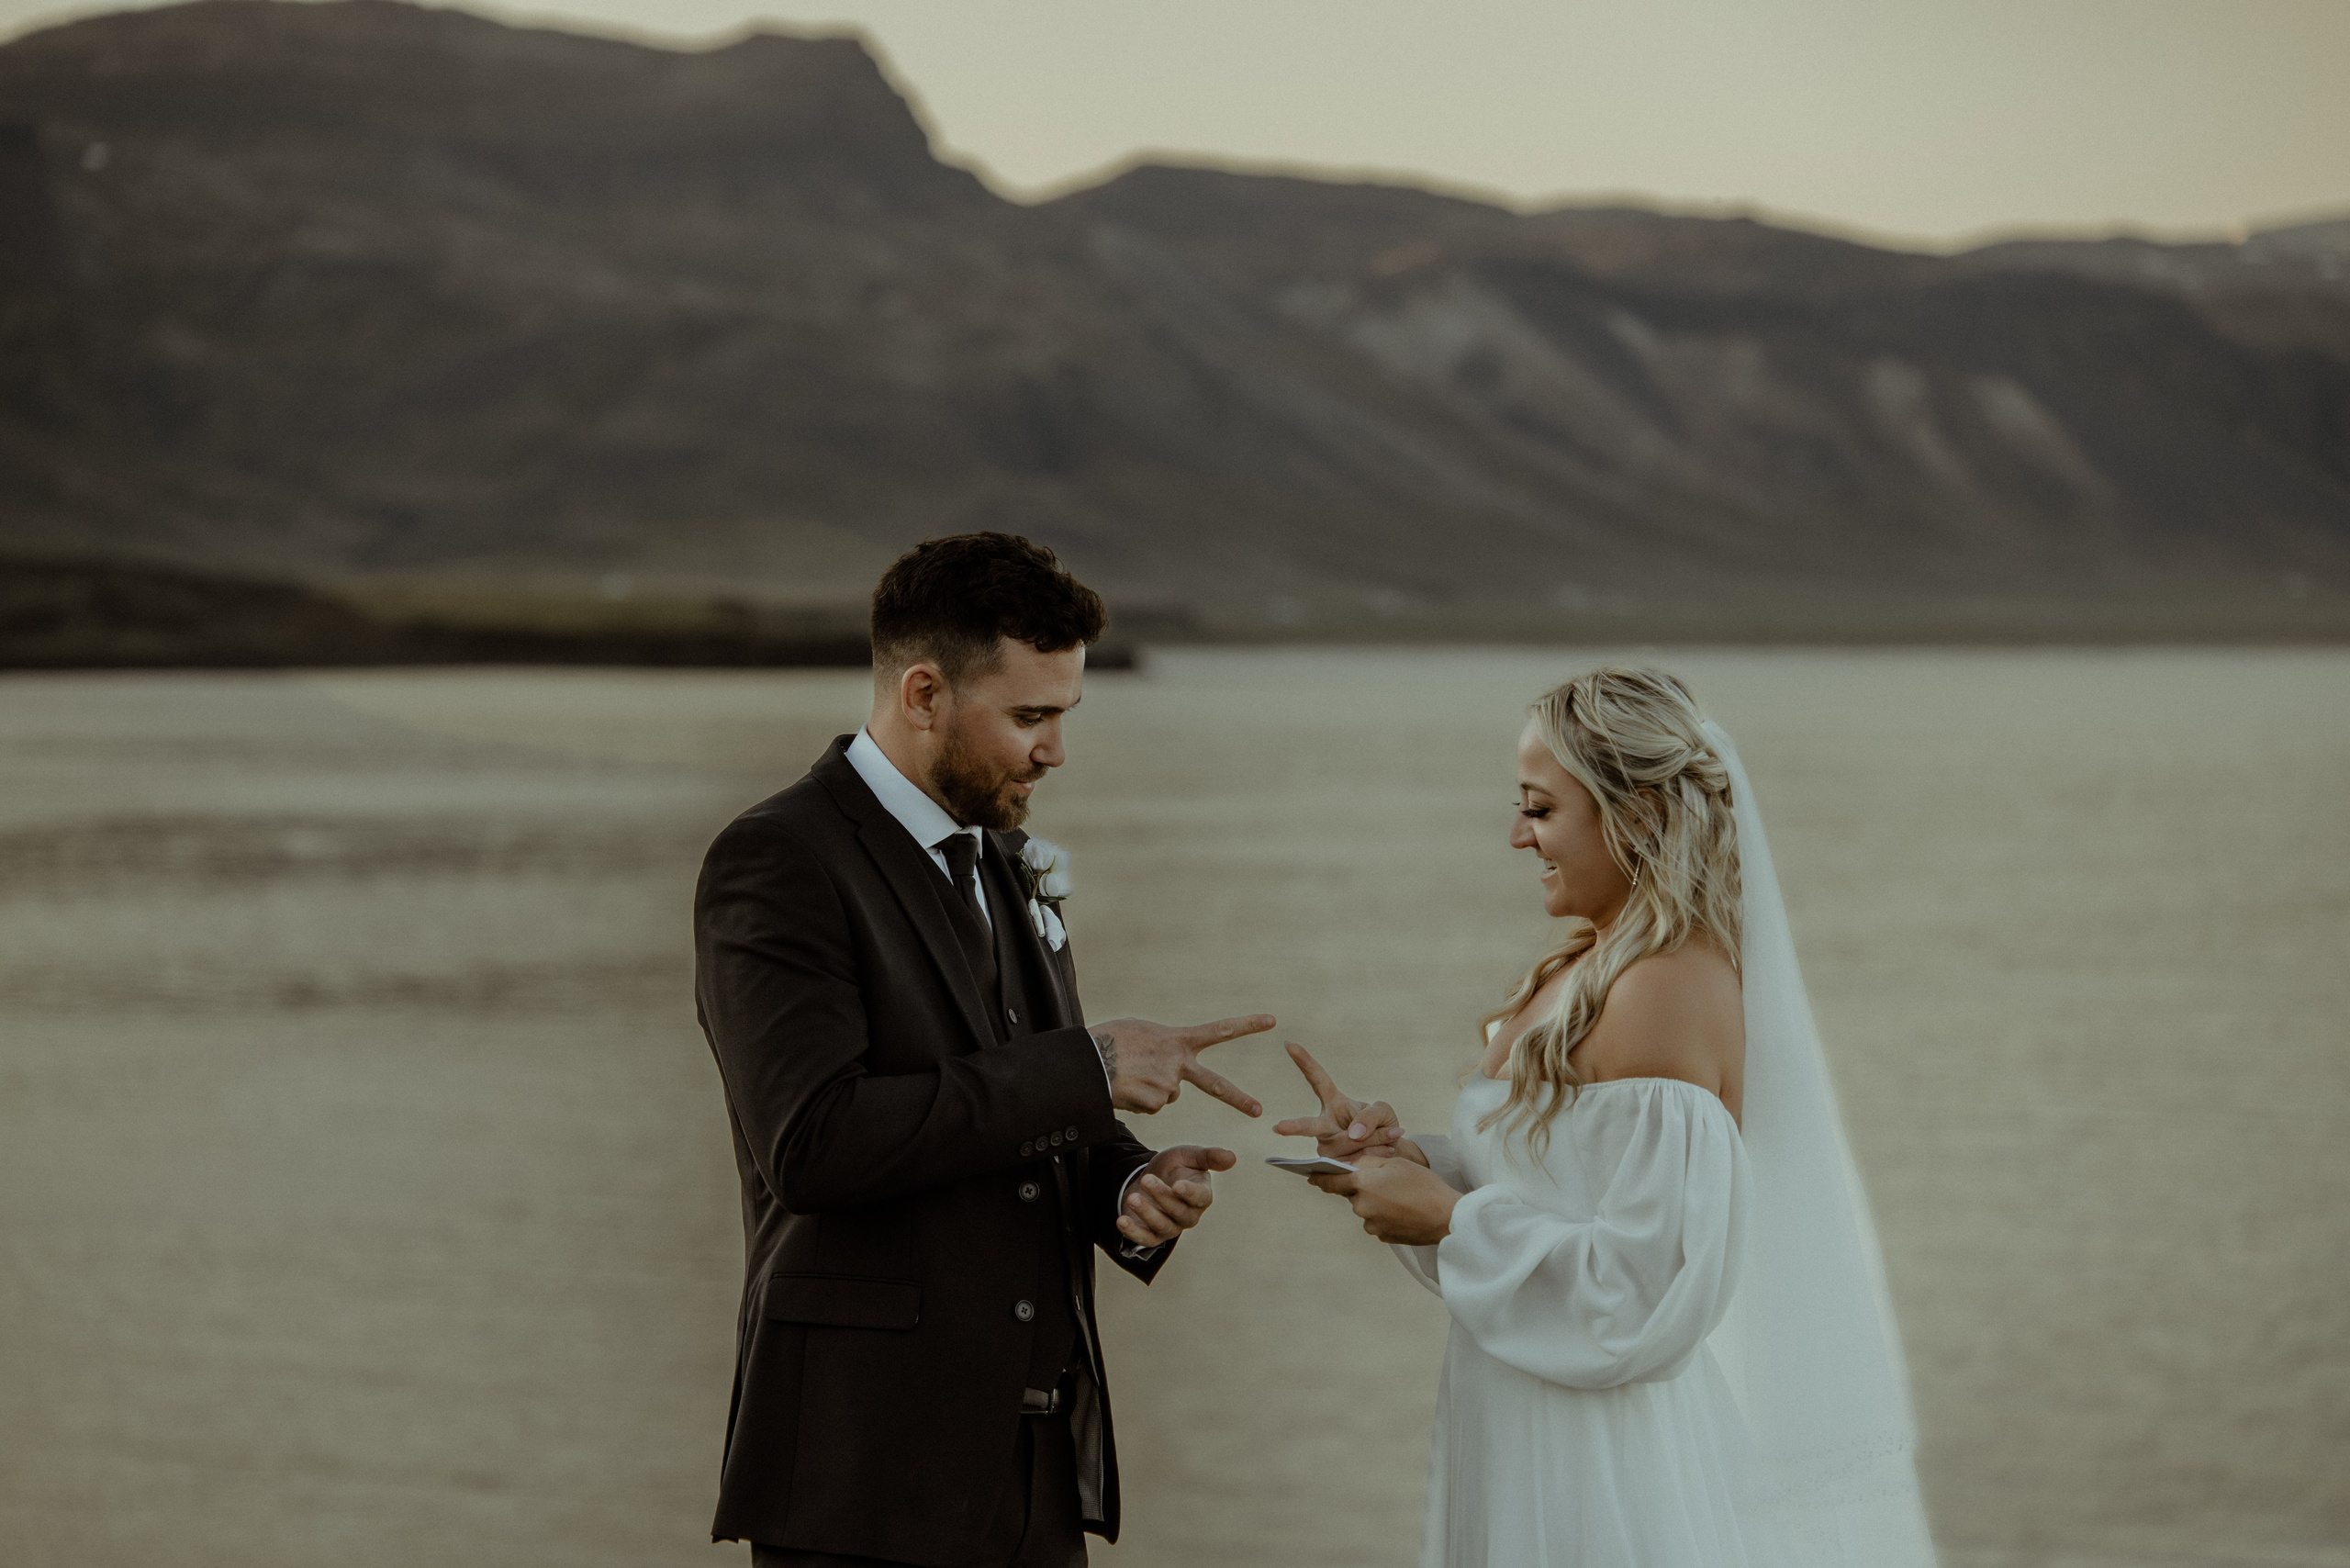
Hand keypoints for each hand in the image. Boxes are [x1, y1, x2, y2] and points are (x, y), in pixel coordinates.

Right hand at [1090, 1014, 1273, 1115]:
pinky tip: (1125, 1088)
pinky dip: (1140, 1099)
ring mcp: (1169, 1086)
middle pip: (1215, 1085)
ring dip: (1151, 1088)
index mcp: (1178, 1040)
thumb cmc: (1110, 1039)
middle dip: (1238, 1099)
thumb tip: (1167, 1071)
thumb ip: (1162, 1045)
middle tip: (1258, 1111)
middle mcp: (1178, 1064)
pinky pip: (1152, 1105)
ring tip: (1129, 1075)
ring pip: (1167, 1094)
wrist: (1089, 1061)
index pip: (1219, 1030)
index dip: (1246, 1025)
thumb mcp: (1141, 1030)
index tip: (1272, 1021)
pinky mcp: (1156, 1104)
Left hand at [1115, 1145, 1235, 1246]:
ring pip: (1162, 1226)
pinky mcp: (1152, 1235)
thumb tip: (1232, 1157)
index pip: (1201, 1198)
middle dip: (1162, 1196)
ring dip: (1146, 1213)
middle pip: (1179, 1211)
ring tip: (1132, 1197)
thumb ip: (1209, 1156)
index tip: (1178, 1185)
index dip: (1190, 1193)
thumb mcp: (1189, 1156)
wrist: (1151, 1177)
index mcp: (1201, 1195)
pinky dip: (1133, 1232)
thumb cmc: (1175, 1167)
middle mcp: (1189, 1215)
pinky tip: (1121, 1221)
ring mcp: (1171, 1227)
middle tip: (1147, 1180)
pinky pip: (1144, 1239)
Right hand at [1273, 1042, 1415, 1163]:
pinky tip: (1388, 1150)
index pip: (1318, 1080)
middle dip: (1294, 1127)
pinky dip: (1377, 1153)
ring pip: (1347, 1144)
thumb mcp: (1383, 1112)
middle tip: (1278, 1128)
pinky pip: (1356, 1161)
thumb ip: (1371, 1116)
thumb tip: (1353, 1134)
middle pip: (1310, 1125)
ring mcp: (1327, 1149)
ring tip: (1393, 1136)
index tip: (1288, 1043)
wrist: (1390, 1155)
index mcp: (1334, 1103)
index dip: (1304, 1062)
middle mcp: (1324, 1126)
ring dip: (1375, 1139)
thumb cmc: (1381, 1126)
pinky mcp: (1335, 1169)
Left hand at [1309, 1152, 1459, 1245]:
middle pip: (1352, 1193)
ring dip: (1375, 1201)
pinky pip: (1377, 1221)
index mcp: (1362, 1184)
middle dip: (1363, 1186)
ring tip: (1401, 1197)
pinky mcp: (1382, 1236)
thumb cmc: (1424, 1186)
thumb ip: (1367, 1163)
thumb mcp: (1395, 1162)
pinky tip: (1404, 1209)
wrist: (1446, 1217)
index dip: (1319, 1177)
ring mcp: (1371, 1224)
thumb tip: (1349, 1166)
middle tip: (1388, 1181)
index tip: (1310, 1175)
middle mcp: (1361, 1206)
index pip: (1330, 1181)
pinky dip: (1385, 1215)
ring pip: (1365, 1208)